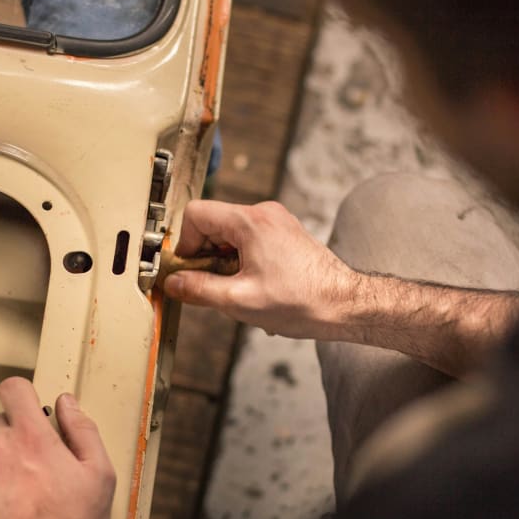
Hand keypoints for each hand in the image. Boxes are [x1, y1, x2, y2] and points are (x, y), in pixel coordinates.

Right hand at [163, 200, 359, 339]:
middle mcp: (264, 213)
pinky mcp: (284, 233)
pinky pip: (247, 240)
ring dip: (223, 261)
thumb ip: (199, 289)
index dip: (186, 244)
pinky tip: (252, 286)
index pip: (196, 214)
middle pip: (212, 223)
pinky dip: (241, 261)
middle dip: (205, 255)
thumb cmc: (302, 301)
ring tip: (237, 289)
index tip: (190, 271)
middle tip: (212, 285)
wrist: (345, 305)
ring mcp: (276, 221)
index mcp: (250, 221)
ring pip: (229, 233)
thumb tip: (173, 283)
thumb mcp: (240, 300)